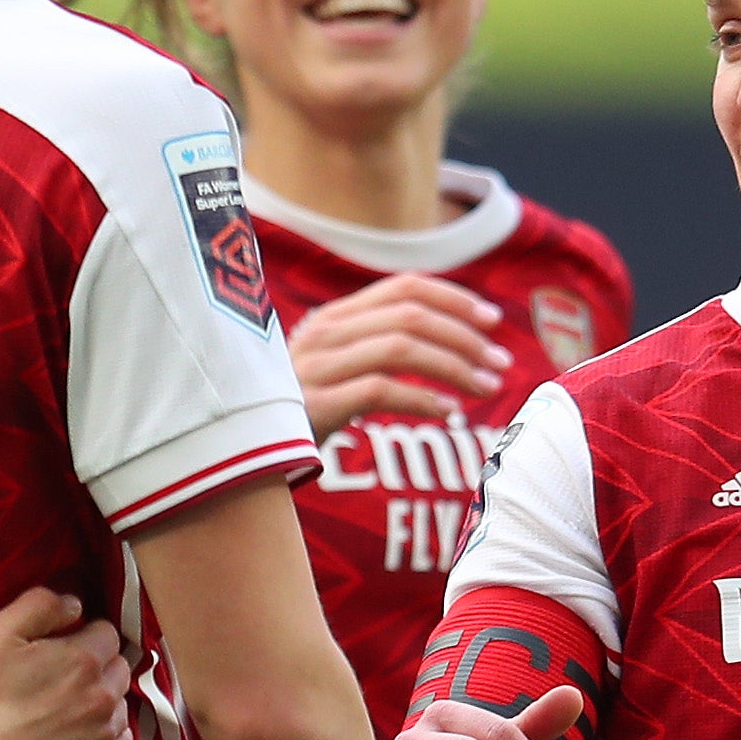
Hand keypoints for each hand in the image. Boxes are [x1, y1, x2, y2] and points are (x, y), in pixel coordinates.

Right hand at [0, 589, 132, 739]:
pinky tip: (75, 738)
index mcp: (83, 660)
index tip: (61, 646)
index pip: (107, 632)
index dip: (83, 634)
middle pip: (119, 668)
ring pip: (120, 706)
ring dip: (101, 702)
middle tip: (60, 677)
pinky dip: (104, 737)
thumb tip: (74, 604)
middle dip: (97, 666)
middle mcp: (102, 698)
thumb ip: (40, 606)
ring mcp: (103, 737)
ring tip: (63, 710)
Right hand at [293, 273, 507, 435]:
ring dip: (455, 367)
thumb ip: (373, 346)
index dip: (455, 298)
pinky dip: (423, 399)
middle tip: (500, 364)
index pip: (404, 287)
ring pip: (402, 349)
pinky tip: (448, 413)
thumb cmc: (298, 413)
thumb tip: (444, 339)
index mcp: (333, 317)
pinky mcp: (313, 405)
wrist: (240, 451)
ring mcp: (315, 368)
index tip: (492, 321)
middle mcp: (322, 333)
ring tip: (486, 390)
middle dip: (466, 337)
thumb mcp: (332, 368)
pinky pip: (381, 391)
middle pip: (411, 317)